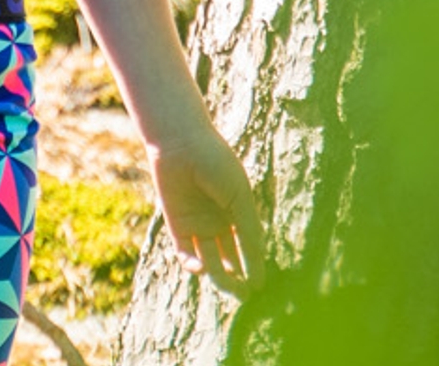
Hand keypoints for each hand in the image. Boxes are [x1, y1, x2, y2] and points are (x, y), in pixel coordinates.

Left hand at [150, 119, 271, 293]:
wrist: (181, 144)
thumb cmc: (216, 163)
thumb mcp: (238, 195)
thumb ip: (247, 225)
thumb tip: (258, 254)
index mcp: (237, 211)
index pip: (247, 244)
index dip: (254, 264)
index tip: (261, 285)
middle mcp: (217, 221)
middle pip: (229, 257)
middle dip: (237, 277)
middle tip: (245, 295)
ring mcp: (197, 224)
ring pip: (210, 259)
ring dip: (218, 276)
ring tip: (229, 288)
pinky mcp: (177, 225)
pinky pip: (186, 252)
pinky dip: (193, 264)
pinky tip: (203, 268)